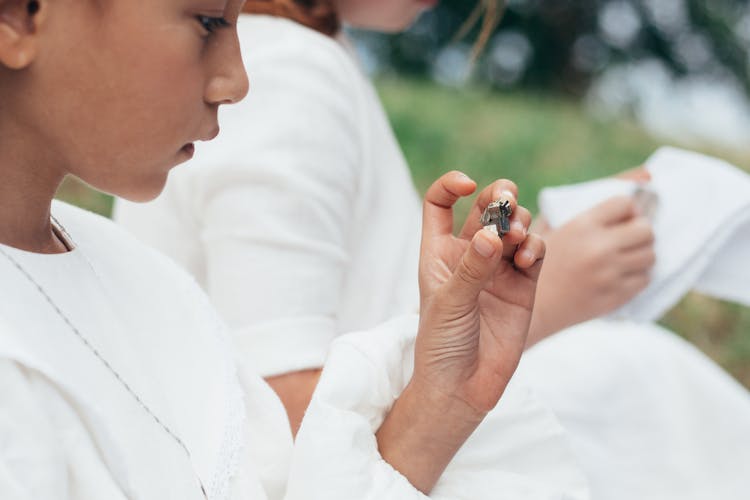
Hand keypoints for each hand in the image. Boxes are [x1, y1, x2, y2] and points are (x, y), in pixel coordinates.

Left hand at [414, 171, 543, 414]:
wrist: (464, 387)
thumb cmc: (442, 345)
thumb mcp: (449, 304)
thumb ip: (471, 269)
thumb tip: (491, 233)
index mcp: (439, 253)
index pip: (440, 205)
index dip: (451, 186)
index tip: (468, 184)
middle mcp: (469, 256)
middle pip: (485, 209)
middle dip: (499, 197)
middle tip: (507, 201)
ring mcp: (498, 270)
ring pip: (515, 227)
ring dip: (520, 222)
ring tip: (516, 236)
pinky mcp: (523, 286)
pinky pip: (535, 253)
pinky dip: (536, 246)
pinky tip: (528, 256)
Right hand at [528, 195, 654, 345]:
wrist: (530, 307)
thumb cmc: (534, 257)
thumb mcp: (550, 220)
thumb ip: (593, 194)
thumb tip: (649, 173)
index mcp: (581, 226)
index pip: (626, 203)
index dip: (623, 209)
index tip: (615, 217)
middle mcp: (598, 249)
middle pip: (646, 230)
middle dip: (638, 230)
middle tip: (623, 236)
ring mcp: (609, 275)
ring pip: (650, 255)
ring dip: (639, 252)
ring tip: (620, 255)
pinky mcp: (615, 297)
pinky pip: (644, 279)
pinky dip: (635, 275)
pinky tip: (616, 274)